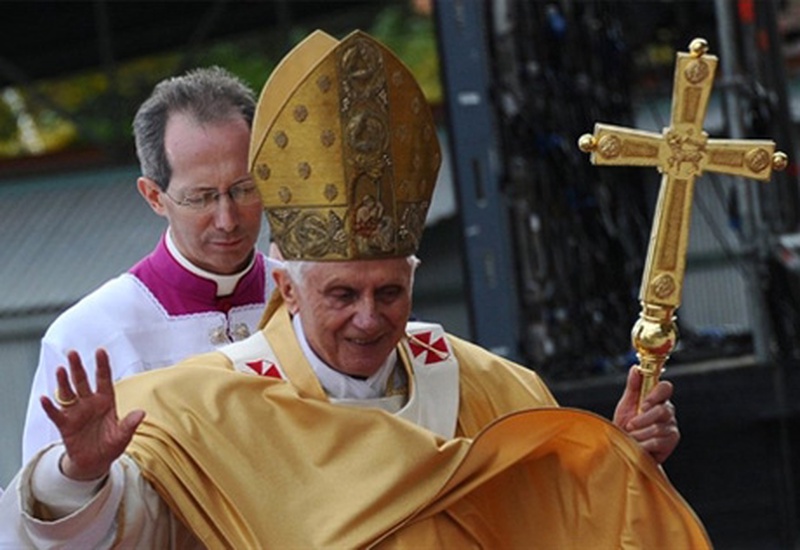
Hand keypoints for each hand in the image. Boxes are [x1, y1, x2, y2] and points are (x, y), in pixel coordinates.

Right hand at [40, 349, 144, 480]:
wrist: (95, 463)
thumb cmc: (111, 445)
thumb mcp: (123, 435)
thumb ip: (130, 424)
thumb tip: (141, 413)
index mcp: (106, 401)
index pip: (104, 379)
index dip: (102, 365)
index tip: (100, 350)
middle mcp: (90, 403)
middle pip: (82, 381)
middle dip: (77, 367)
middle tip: (73, 353)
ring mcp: (76, 412)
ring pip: (68, 393)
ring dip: (63, 382)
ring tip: (60, 369)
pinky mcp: (65, 425)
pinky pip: (56, 414)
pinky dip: (50, 407)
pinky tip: (45, 398)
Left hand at [613, 366, 679, 463]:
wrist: (625, 449)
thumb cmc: (626, 426)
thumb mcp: (626, 404)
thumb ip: (633, 387)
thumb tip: (636, 368)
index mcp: (658, 399)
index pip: (666, 388)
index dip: (656, 395)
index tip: (643, 404)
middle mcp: (668, 411)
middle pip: (663, 410)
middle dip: (642, 420)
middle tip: (630, 425)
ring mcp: (672, 426)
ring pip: (658, 428)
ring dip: (639, 434)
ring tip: (632, 437)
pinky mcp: (672, 441)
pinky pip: (658, 441)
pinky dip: (643, 444)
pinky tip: (639, 445)